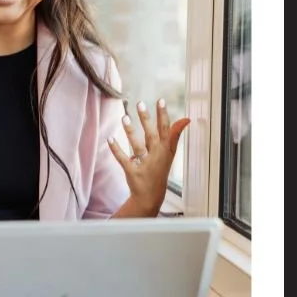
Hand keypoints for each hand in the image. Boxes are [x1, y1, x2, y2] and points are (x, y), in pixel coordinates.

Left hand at [109, 99, 193, 213]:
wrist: (151, 195)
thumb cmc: (159, 170)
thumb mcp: (169, 153)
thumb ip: (174, 135)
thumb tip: (185, 119)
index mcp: (166, 151)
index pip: (166, 130)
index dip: (163, 116)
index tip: (160, 101)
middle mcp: (157, 157)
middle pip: (151, 135)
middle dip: (147, 120)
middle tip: (140, 104)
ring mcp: (144, 165)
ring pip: (137, 146)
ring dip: (130, 132)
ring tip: (124, 117)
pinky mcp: (132, 172)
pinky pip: (123, 159)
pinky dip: (116, 149)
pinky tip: (110, 138)